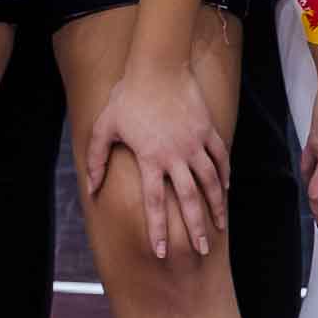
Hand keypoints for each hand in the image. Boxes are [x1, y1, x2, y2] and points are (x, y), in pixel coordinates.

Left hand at [94, 52, 230, 262]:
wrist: (158, 66)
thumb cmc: (127, 96)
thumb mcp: (105, 126)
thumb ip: (97, 158)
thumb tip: (91, 188)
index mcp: (150, 158)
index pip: (154, 203)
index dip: (158, 229)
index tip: (162, 252)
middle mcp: (176, 155)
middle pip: (188, 199)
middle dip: (196, 228)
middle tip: (202, 251)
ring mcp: (195, 143)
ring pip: (211, 182)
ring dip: (217, 206)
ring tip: (220, 227)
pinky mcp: (207, 130)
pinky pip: (220, 157)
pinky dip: (225, 175)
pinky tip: (226, 189)